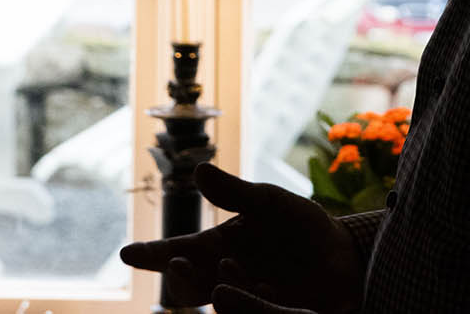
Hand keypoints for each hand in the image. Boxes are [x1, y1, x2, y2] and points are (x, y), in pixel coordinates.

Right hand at [118, 162, 361, 313]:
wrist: (342, 256)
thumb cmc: (301, 226)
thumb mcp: (270, 202)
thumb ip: (236, 193)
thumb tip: (199, 170)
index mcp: (216, 247)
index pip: (175, 250)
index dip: (150, 254)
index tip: (127, 253)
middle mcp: (223, 276)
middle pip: (186, 284)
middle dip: (177, 276)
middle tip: (179, 262)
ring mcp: (244, 297)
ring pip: (215, 299)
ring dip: (220, 283)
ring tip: (229, 265)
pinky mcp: (267, 312)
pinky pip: (251, 310)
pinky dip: (253, 297)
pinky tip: (267, 284)